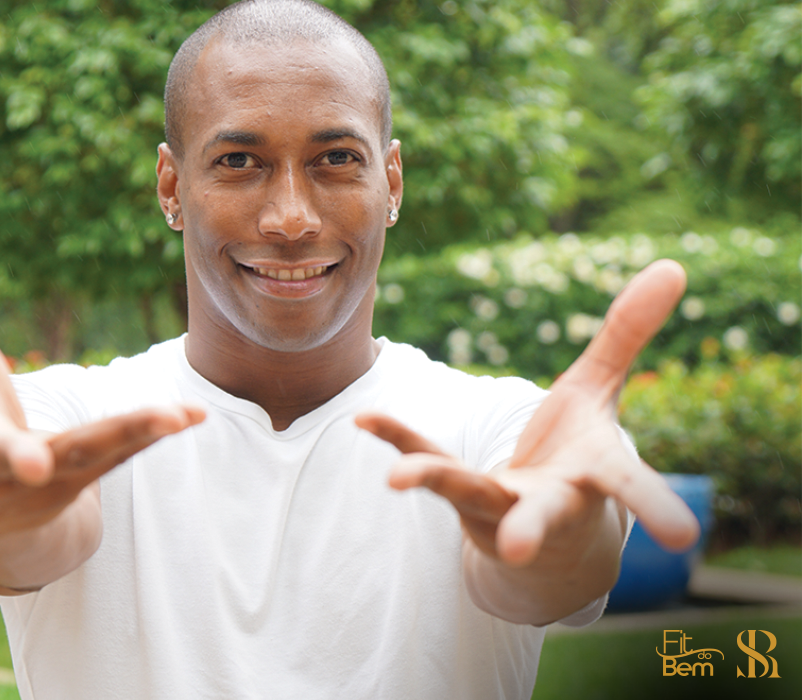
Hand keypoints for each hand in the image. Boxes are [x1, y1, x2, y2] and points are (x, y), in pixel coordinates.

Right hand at [0, 220, 203, 587]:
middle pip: (4, 453)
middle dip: (16, 456)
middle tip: (32, 464)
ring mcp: (49, 472)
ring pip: (87, 452)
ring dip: (127, 433)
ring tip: (172, 417)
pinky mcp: (91, 474)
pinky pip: (127, 450)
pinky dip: (158, 429)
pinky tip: (197, 412)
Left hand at [357, 260, 698, 619]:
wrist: (546, 528)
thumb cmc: (578, 453)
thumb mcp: (600, 389)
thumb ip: (627, 333)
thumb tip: (674, 264)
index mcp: (593, 475)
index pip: (627, 485)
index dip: (654, 505)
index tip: (683, 538)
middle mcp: (547, 500)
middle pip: (542, 513)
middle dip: (533, 526)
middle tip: (521, 545)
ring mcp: (498, 505)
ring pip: (466, 493)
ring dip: (435, 482)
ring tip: (396, 481)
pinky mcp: (460, 497)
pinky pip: (426, 461)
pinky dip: (399, 438)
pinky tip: (364, 417)